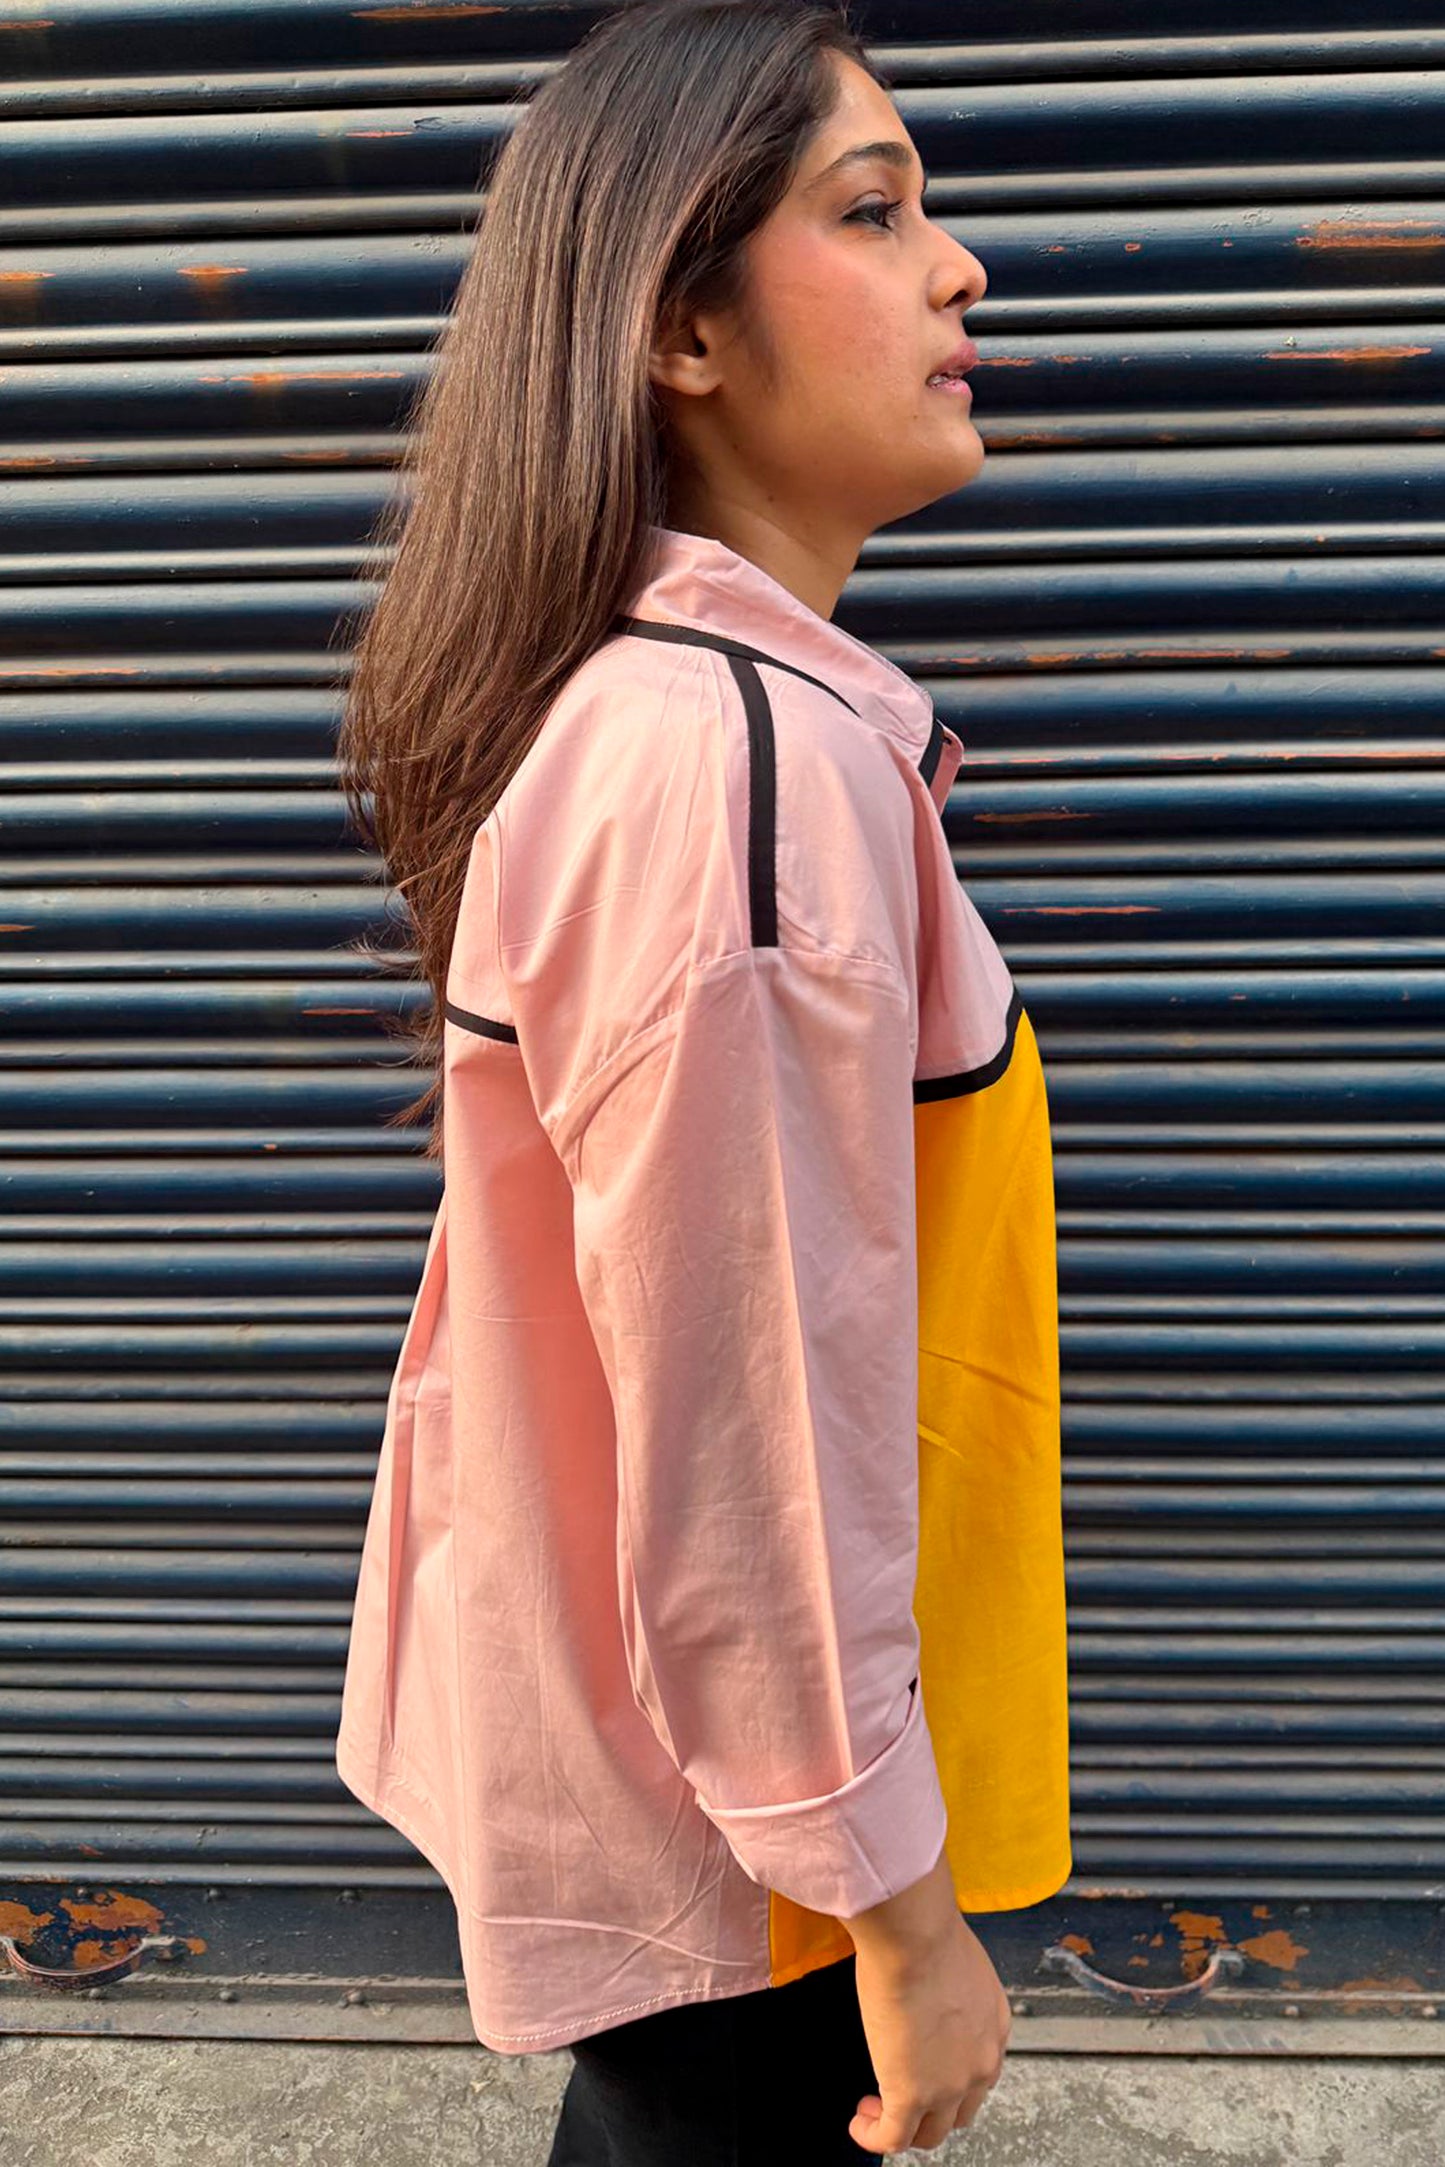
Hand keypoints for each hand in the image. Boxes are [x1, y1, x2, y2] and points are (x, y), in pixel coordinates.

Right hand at [847, 1909, 1010, 2153]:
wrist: (914, 1935)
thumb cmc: (927, 1931)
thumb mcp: (956, 1961)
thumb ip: (951, 1986)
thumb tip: (927, 1980)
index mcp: (994, 2026)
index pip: (978, 2072)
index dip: (949, 2079)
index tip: (925, 2070)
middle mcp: (981, 2063)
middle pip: (960, 2111)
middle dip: (931, 2109)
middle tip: (902, 2093)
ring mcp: (949, 2085)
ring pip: (930, 2133)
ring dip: (902, 2126)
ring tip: (875, 2108)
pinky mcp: (912, 2095)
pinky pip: (893, 2137)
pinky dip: (873, 2136)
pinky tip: (859, 2123)